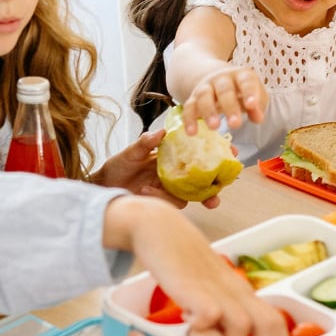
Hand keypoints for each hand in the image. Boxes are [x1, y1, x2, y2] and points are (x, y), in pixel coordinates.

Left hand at [90, 124, 218, 209]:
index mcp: (174, 157)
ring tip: (152, 187)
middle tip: (216, 193)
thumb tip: (162, 132)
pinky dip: (159, 198)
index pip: (200, 154)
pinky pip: (170, 204)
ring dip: (176, 195)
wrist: (104, 187)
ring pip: (190, 197)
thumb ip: (144, 143)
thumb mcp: (130, 152)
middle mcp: (177, 174)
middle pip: (204, 181)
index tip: (231, 152)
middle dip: (215, 189)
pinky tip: (144, 191)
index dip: (217, 154)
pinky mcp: (162, 203)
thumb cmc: (117, 166)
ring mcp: (170, 190)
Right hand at [113, 199, 289, 335]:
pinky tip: (189, 328)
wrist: (160, 229)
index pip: (276, 323)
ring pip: (244, 325)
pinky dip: (203, 328)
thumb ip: (223, 307)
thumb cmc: (184, 261)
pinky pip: (209, 314)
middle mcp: (235, 292)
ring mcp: (216, 289)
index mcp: (242, 293)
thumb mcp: (212, 285)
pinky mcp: (193, 287)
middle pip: (270, 326)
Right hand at [180, 66, 264, 133]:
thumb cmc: (239, 91)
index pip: (246, 81)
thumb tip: (258, 118)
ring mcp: (205, 87)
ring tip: (214, 128)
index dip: (249, 92)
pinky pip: (189, 107)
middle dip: (229, 107)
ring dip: (208, 112)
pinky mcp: (193, 98)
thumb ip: (257, 106)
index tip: (252, 105)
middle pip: (224, 90)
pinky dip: (189, 119)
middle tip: (235, 124)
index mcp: (240, 76)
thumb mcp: (253, 95)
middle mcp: (221, 79)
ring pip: (204, 96)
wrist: (214, 76)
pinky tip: (192, 132)